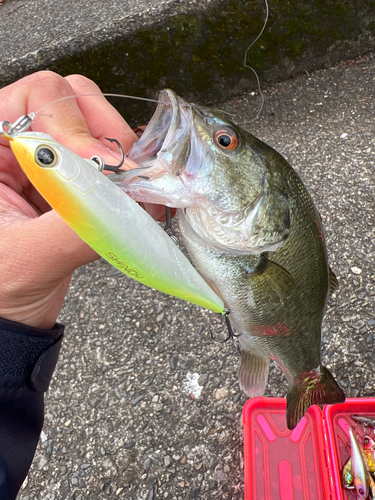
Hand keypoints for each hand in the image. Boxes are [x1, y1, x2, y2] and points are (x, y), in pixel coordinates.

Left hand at [0, 71, 138, 328]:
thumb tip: (130, 196)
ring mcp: (42, 164)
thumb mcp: (29, 257)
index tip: (102, 168)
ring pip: (94, 130)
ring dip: (119, 158)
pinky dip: (125, 179)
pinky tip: (135, 201)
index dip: (74, 126)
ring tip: (133, 193)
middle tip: (122, 176)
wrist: (8, 322)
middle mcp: (11, 145)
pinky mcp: (66, 184)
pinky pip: (103, 164)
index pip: (36, 99)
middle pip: (70, 102)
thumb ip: (79, 222)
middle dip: (103, 136)